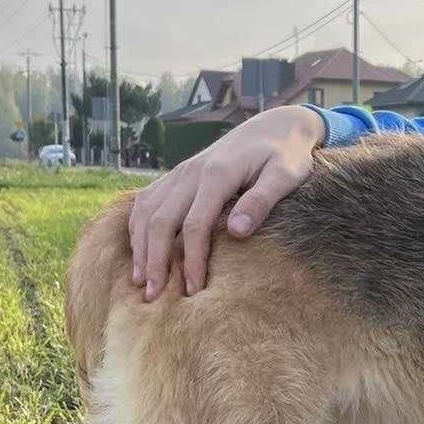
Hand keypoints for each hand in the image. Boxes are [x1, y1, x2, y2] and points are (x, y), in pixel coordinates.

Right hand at [128, 105, 325, 299]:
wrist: (275, 126)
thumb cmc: (286, 156)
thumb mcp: (284, 176)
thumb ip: (260, 201)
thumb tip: (236, 232)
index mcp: (217, 174)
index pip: (194, 225)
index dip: (190, 260)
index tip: (193, 291)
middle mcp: (191, 172)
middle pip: (161, 220)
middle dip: (155, 260)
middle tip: (153, 297)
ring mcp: (181, 172)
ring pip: (147, 210)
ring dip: (140, 247)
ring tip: (141, 282)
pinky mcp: (179, 176)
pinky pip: (147, 201)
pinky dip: (138, 227)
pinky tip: (139, 252)